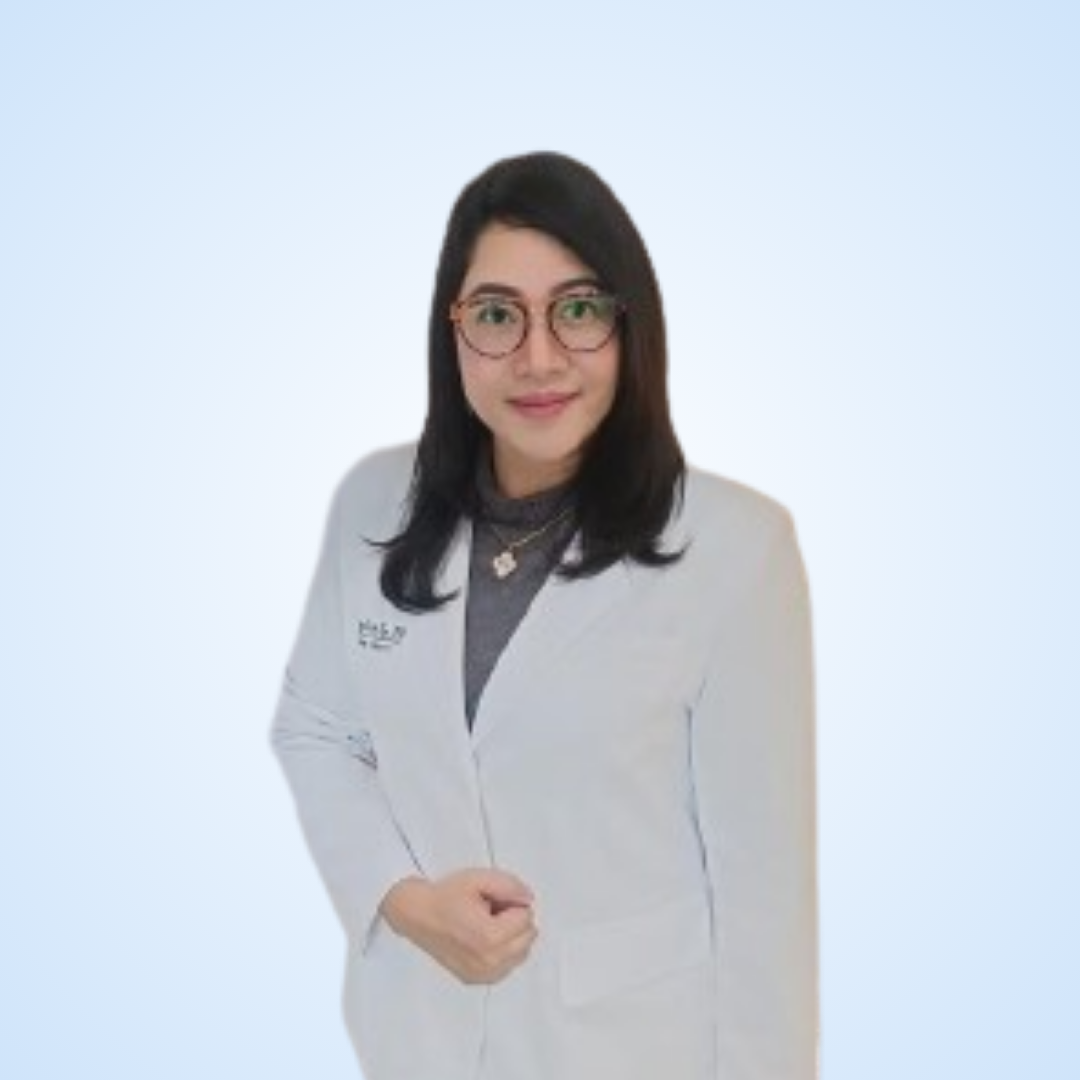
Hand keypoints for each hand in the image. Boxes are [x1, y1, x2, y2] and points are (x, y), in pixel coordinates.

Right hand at [379, 869, 537, 984]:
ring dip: (511, 937)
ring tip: (486, 923)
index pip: (526, 917)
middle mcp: (488, 961)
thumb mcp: (478, 879)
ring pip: (521, 954)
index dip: (512, 902)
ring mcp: (482, 974)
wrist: (417, 915)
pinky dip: (502, 952)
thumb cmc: (444, 897)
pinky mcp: (476, 980)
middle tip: (490, 910)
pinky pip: (507, 966)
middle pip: (527, 938)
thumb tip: (528, 898)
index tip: (493, 899)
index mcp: (490, 937)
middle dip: (514, 920)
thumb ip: (510, 886)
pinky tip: (483, 938)